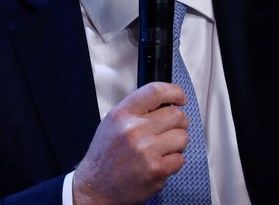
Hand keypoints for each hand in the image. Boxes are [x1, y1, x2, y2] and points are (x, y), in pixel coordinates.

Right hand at [73, 82, 189, 204]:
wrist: (96, 187)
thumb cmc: (104, 157)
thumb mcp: (112, 122)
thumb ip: (135, 109)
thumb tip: (163, 100)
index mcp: (122, 114)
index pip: (156, 91)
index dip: (174, 92)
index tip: (180, 98)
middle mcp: (133, 130)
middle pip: (176, 114)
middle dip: (179, 122)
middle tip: (170, 130)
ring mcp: (145, 150)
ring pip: (182, 136)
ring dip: (177, 143)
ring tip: (163, 148)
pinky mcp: (155, 169)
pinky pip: (180, 159)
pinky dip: (174, 161)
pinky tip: (160, 162)